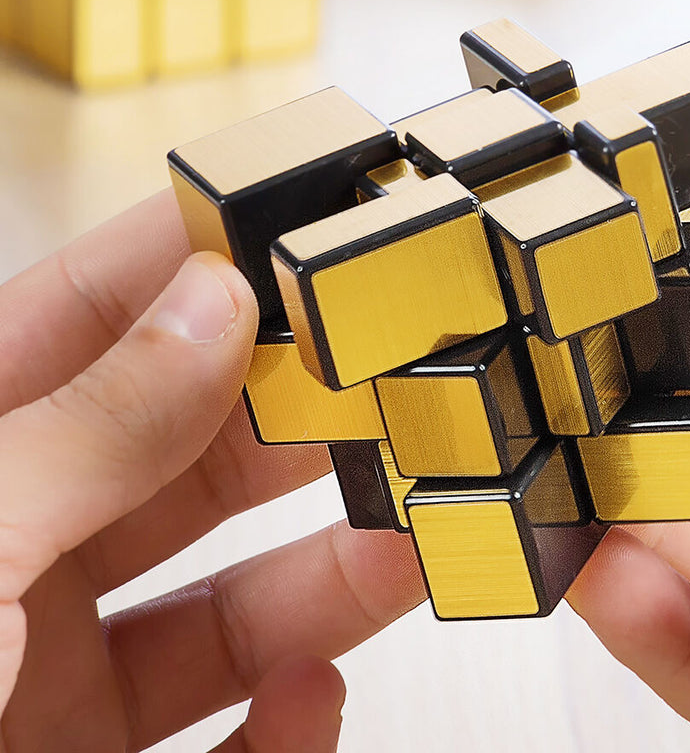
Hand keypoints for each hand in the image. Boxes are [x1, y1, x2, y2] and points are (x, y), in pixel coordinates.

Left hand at [0, 192, 424, 751]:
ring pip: (220, 600)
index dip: (193, 263)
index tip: (298, 232)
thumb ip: (89, 422)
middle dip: (295, 421)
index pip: (87, 316)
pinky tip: (313, 692)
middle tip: (390, 388)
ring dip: (323, 570)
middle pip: (184, 456)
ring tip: (404, 537)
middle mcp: (5, 555)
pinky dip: (284, 718)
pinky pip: (219, 734)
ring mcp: (44, 677)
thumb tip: (213, 301)